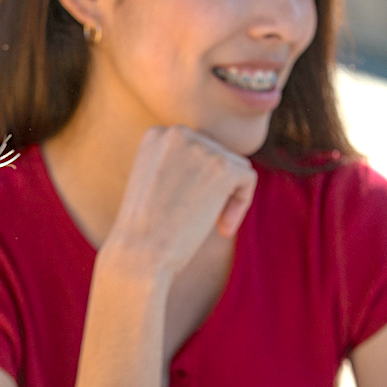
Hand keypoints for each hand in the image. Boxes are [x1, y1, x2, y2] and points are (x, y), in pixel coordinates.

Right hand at [104, 126, 256, 276]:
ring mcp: (200, 147)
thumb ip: (179, 165)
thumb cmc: (144, 229)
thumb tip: (213, 162)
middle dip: (216, 188)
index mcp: (157, 134)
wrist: (138, 254)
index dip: (199, 180)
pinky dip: (241, 205)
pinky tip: (223, 229)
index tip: (187, 207)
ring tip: (212, 225)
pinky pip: (248, 179)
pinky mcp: (222, 166)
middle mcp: (177, 132)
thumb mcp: (154, 183)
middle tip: (199, 222)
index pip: (196, 148)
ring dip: (228, 197)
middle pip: (218, 154)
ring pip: (235, 166)